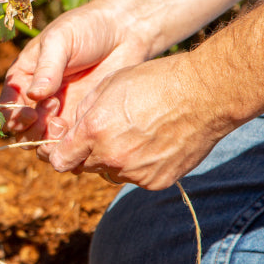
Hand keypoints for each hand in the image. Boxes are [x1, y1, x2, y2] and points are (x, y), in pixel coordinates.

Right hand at [0, 5, 150, 141]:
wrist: (124, 31)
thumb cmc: (87, 28)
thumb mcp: (61, 40)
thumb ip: (47, 68)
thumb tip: (34, 95)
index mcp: (24, 77)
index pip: (6, 106)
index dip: (12, 116)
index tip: (31, 114)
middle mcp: (36, 99)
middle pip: (19, 131)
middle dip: (31, 129)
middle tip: (54, 109)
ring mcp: (58, 112)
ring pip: (40, 143)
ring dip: (47, 141)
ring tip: (65, 123)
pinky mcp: (80, 121)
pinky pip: (66, 144)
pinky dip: (68, 146)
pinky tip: (81, 130)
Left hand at [44, 53, 230, 189]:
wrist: (204, 95)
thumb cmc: (155, 82)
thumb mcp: (109, 85)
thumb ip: (84, 112)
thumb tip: (73, 130)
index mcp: (94, 133)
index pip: (59, 161)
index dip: (60, 153)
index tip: (67, 145)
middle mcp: (111, 158)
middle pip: (84, 167)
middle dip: (88, 153)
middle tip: (108, 133)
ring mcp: (135, 173)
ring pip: (111, 172)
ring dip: (114, 160)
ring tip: (136, 134)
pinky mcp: (157, 182)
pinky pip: (137, 178)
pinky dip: (139, 166)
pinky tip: (154, 144)